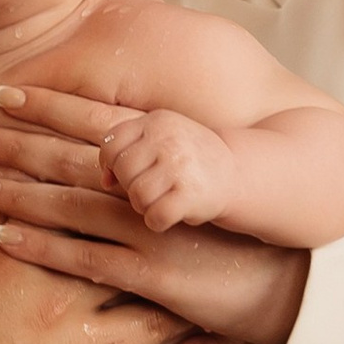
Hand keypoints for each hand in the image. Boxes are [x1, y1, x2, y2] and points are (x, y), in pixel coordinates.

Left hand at [0, 85, 310, 343]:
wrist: (291, 278)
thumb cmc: (245, 232)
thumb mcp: (208, 181)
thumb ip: (165, 159)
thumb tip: (121, 143)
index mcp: (170, 156)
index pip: (97, 120)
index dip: (50, 104)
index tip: (7, 90)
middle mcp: (156, 186)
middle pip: (72, 159)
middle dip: (19, 143)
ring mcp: (151, 231)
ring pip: (68, 205)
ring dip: (18, 192)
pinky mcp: (149, 274)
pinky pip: (82, 257)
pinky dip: (40, 245)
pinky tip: (2, 236)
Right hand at [0, 140, 213, 343]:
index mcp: (18, 260)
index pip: (84, 217)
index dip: (122, 198)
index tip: (153, 180)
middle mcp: (59, 303)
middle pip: (133, 266)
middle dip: (173, 247)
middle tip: (214, 231)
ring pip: (152, 323)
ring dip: (189, 303)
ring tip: (224, 284)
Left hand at [100, 105, 235, 234]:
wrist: (237, 173)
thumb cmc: (189, 161)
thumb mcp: (160, 141)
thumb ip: (128, 152)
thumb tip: (105, 180)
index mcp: (157, 121)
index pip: (111, 145)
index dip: (113, 166)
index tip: (129, 175)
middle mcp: (169, 138)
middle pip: (123, 171)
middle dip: (131, 187)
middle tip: (152, 190)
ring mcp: (181, 165)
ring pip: (137, 195)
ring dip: (144, 206)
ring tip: (161, 201)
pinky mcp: (191, 193)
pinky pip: (155, 216)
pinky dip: (157, 222)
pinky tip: (169, 217)